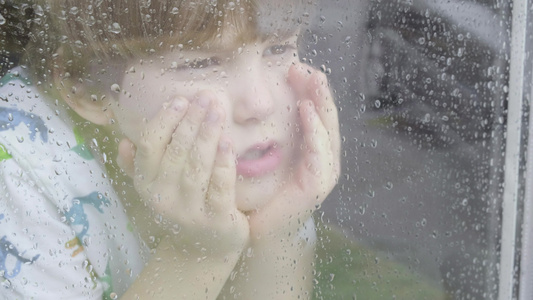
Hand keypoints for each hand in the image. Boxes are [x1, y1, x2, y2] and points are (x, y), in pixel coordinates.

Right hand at [117, 91, 248, 258]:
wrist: (203, 250)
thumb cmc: (181, 207)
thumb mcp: (155, 188)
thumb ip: (137, 166)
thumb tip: (124, 142)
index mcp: (145, 184)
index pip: (149, 146)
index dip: (164, 120)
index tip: (180, 100)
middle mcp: (162, 198)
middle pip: (176, 152)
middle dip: (191, 121)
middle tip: (205, 97)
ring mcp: (189, 211)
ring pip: (197, 166)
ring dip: (207, 135)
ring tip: (217, 111)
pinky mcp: (215, 220)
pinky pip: (220, 186)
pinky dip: (224, 162)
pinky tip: (228, 142)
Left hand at [247, 63, 340, 242]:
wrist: (259, 231)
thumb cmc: (260, 194)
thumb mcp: (265, 156)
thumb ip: (270, 134)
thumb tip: (255, 104)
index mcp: (312, 150)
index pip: (315, 114)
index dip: (309, 90)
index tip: (295, 67)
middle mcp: (322, 158)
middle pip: (325, 117)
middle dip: (318, 90)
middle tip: (306, 66)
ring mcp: (323, 172)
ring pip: (328, 130)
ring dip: (321, 103)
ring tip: (313, 80)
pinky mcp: (317, 185)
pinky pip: (319, 152)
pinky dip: (315, 130)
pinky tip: (306, 111)